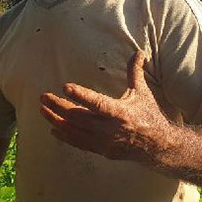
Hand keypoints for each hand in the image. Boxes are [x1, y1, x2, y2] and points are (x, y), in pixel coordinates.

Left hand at [39, 51, 178, 161]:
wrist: (158, 146)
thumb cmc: (149, 115)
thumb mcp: (143, 93)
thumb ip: (135, 72)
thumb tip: (139, 52)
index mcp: (121, 112)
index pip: (97, 103)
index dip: (81, 95)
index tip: (65, 87)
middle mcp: (110, 129)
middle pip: (79, 117)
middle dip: (58, 106)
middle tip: (43, 96)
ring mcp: (104, 142)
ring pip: (74, 131)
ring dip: (56, 120)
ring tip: (42, 109)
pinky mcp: (101, 150)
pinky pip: (78, 143)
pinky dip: (64, 136)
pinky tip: (53, 127)